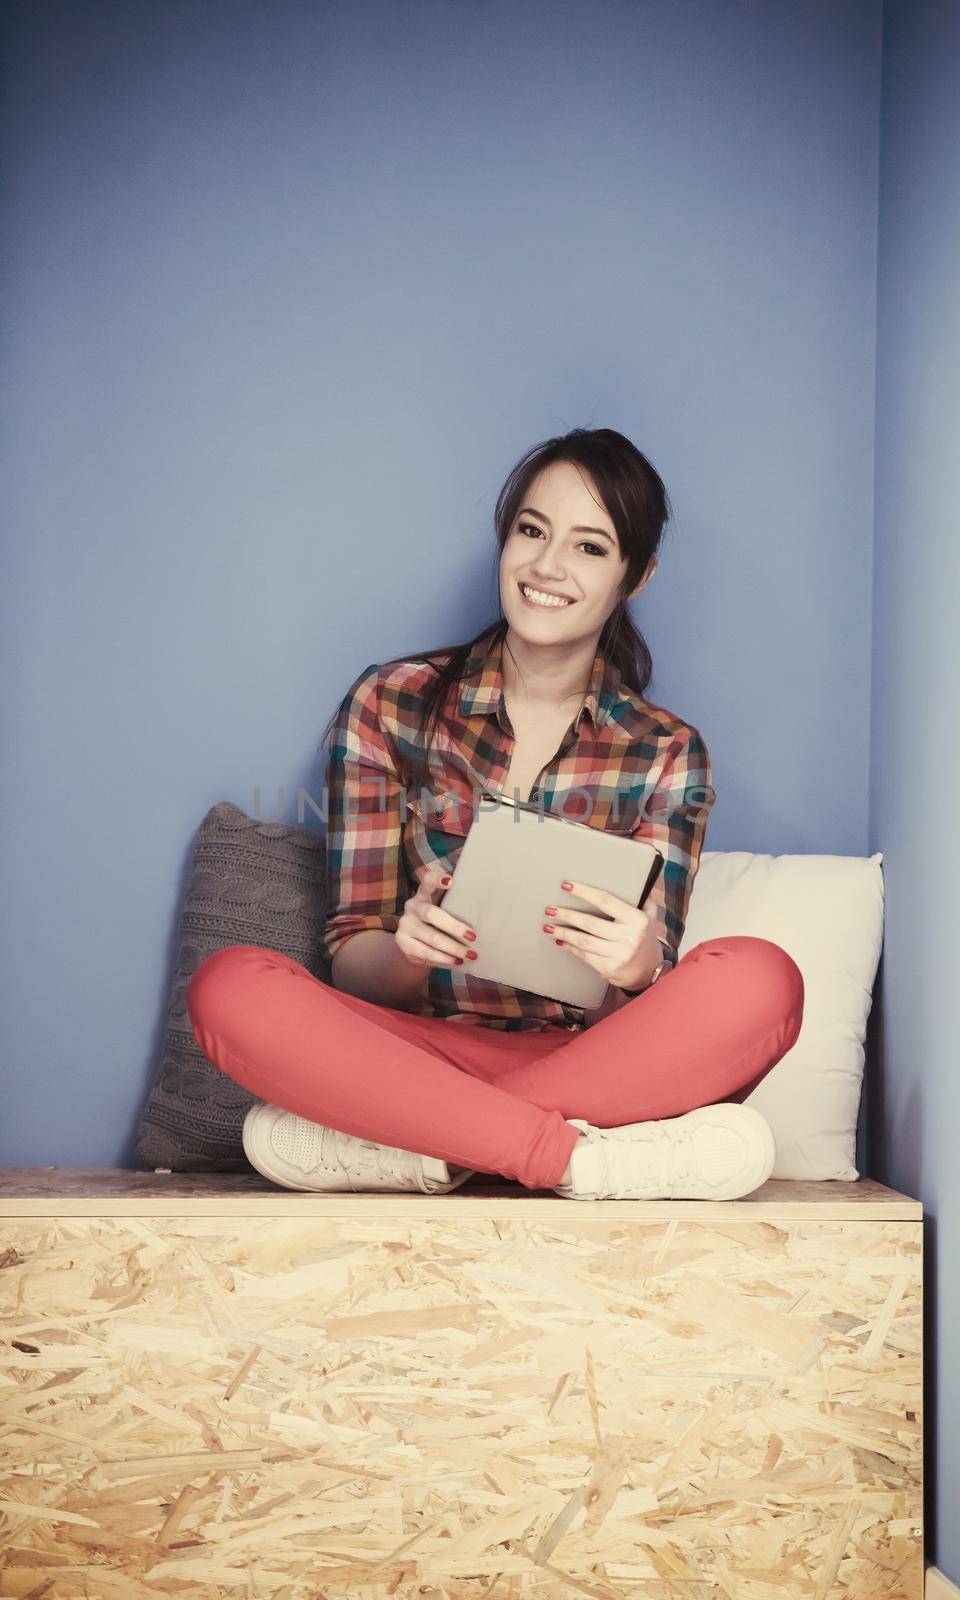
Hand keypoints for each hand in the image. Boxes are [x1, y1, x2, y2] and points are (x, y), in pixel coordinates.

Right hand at [394, 865, 476, 970]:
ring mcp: (405, 925)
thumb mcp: (443, 909)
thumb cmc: (437, 923)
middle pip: (432, 914)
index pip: (428, 881)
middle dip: (454, 927)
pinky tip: (457, 962)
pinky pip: (426, 953)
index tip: (451, 881)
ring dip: (454, 948)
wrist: (413, 945)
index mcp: (424, 893)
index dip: (437, 879)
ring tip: (471, 955)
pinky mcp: (404, 943)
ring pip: (431, 938)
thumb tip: (491, 903)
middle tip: (473, 936)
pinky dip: (444, 959)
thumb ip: (457, 903)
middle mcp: (412, 906)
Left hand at [543, 879, 663, 991]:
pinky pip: (584, 955)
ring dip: (563, 933)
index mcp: (636, 919)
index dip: (584, 892)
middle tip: (550, 909)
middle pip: (590, 923)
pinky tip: (561, 942)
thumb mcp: (649, 916)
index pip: (605, 901)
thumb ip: (641, 898)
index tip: (566, 886)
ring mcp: (618, 954)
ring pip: (584, 941)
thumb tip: (635, 876)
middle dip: (567, 915)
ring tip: (548, 927)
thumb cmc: (645, 938)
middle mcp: (628, 937)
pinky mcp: (609, 968)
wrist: (651, 971)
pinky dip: (570, 948)